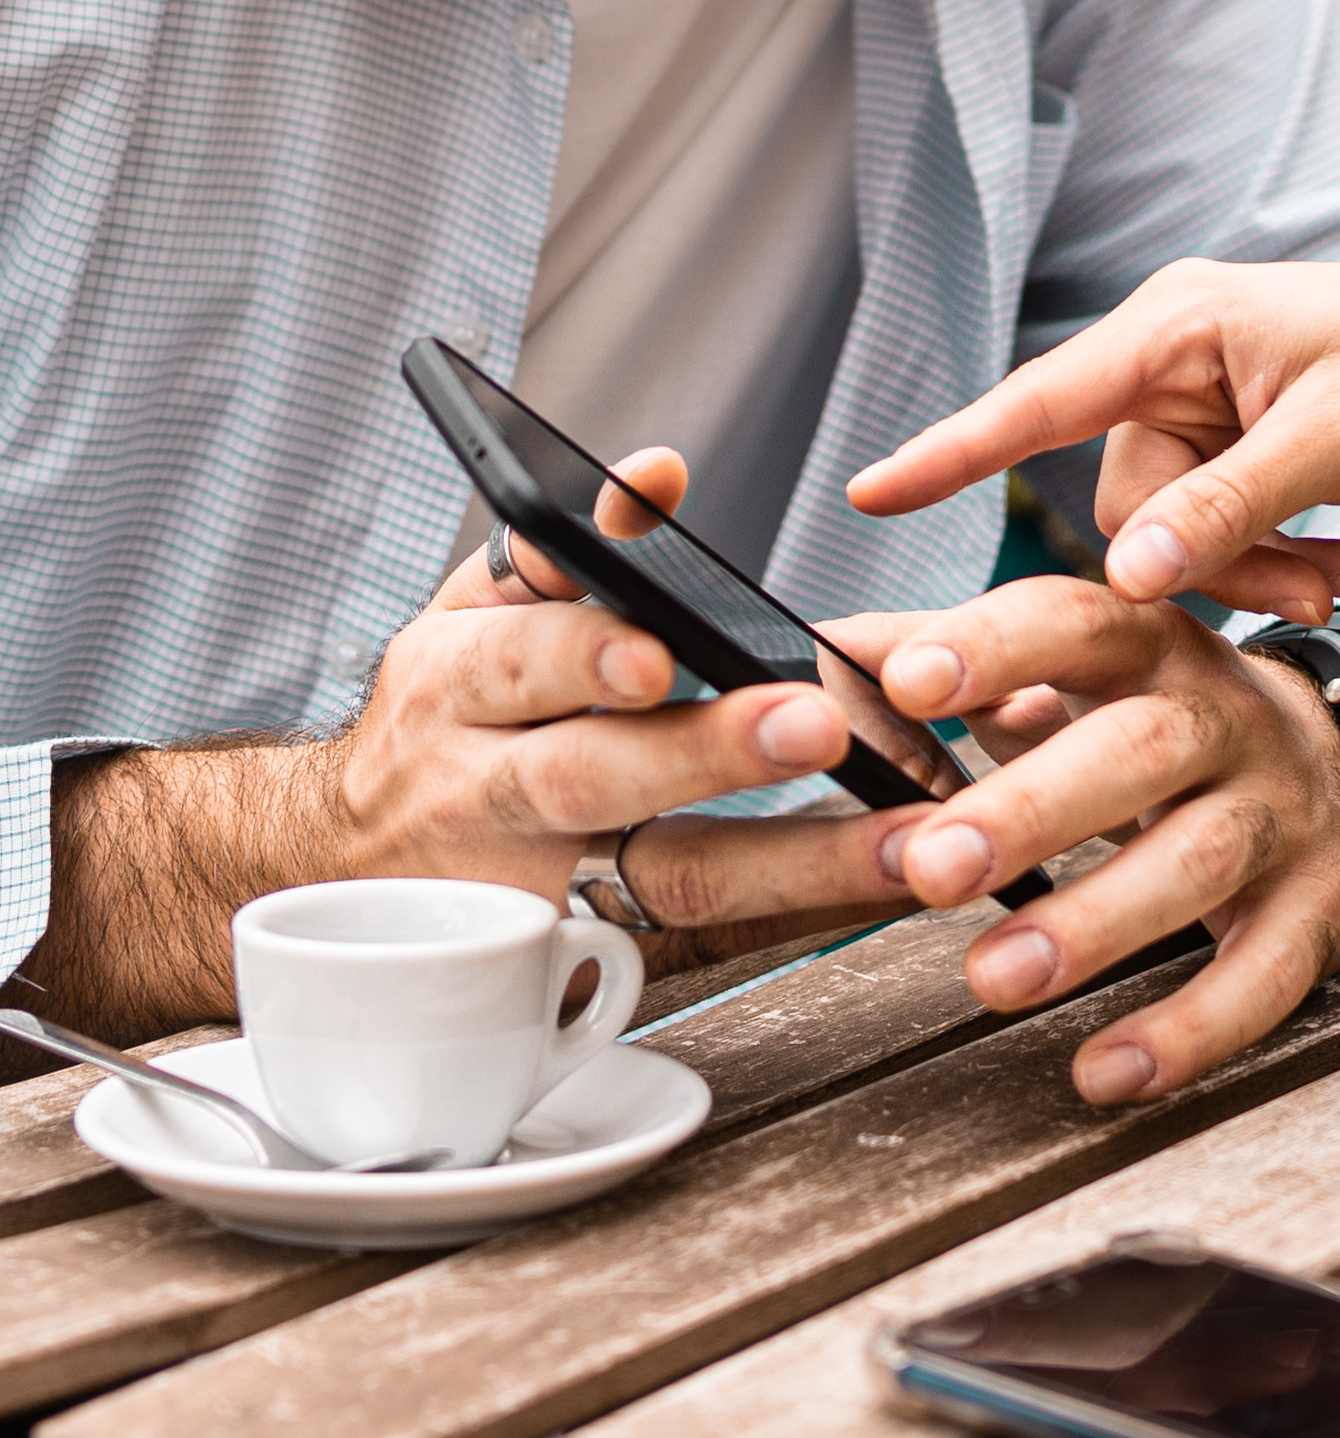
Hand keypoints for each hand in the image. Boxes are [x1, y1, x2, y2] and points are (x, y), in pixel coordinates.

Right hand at [20, 449, 915, 1041]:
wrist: (338, 864)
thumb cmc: (449, 714)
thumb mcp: (475, 616)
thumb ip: (565, 545)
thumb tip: (658, 473)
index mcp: (457, 679)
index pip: (519, 659)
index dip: (585, 652)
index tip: (660, 654)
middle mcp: (485, 787)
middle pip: (593, 777)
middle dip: (705, 752)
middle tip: (815, 724)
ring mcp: (536, 889)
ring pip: (665, 876)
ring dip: (797, 857)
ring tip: (903, 842)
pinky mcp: (585, 963)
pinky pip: (708, 948)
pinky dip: (804, 916)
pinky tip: (892, 889)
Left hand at [823, 575, 1339, 1103]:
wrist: (1339, 766)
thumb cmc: (1161, 726)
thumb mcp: (1076, 675)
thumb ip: (958, 664)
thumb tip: (834, 649)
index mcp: (1151, 646)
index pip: (1076, 622)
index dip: (996, 646)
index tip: (908, 680)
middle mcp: (1226, 716)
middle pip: (1138, 749)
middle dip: (1033, 807)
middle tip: (932, 868)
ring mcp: (1283, 811)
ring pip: (1200, 860)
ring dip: (1096, 922)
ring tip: (995, 977)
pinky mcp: (1319, 908)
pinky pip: (1264, 975)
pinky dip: (1188, 1030)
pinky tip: (1105, 1070)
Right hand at [847, 259, 1339, 609]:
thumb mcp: (1336, 439)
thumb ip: (1233, 508)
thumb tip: (1131, 577)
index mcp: (1179, 328)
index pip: (1042, 399)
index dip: (953, 450)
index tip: (871, 489)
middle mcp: (1172, 363)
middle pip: (1127, 505)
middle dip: (1218, 563)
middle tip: (1321, 593)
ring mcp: (1203, 408)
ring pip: (1177, 537)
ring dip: (1264, 573)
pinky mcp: (1236, 448)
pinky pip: (1220, 532)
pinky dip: (1283, 560)